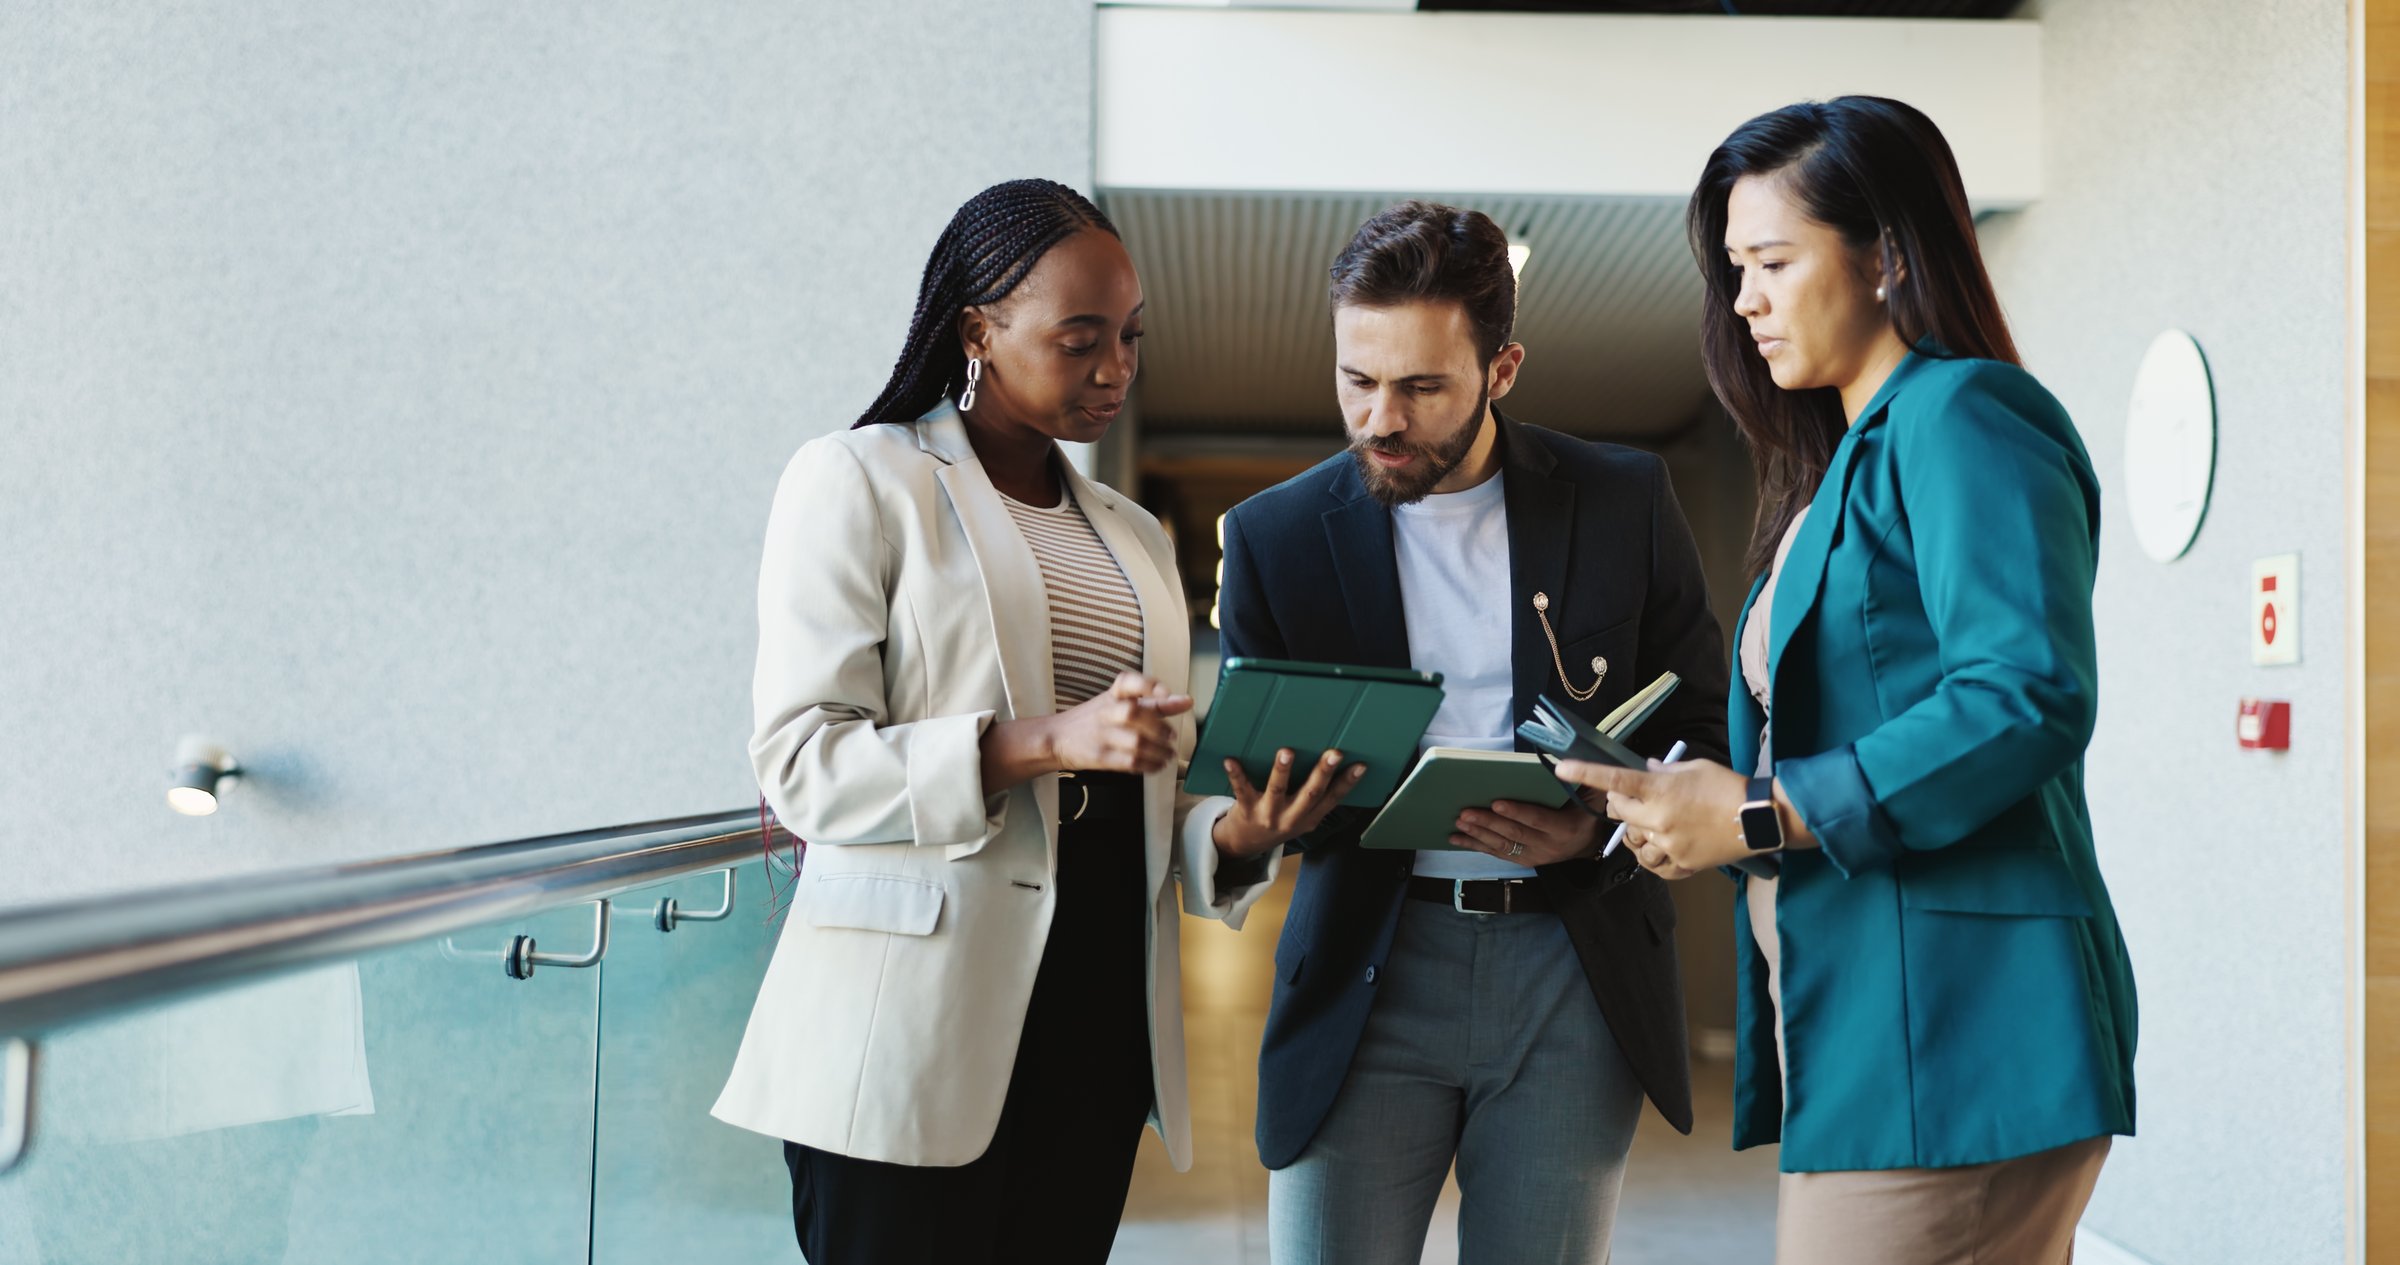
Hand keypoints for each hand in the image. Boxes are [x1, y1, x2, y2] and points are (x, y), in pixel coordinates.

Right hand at [1046, 673, 1192, 774]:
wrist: (1056, 738)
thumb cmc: (1093, 719)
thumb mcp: (1117, 703)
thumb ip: (1151, 703)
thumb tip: (1184, 701)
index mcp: (1112, 695)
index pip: (1128, 682)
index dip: (1148, 686)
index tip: (1165, 694)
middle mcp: (1106, 712)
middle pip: (1134, 713)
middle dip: (1159, 727)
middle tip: (1171, 736)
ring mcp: (1101, 735)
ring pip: (1135, 742)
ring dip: (1158, 751)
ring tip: (1168, 755)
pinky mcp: (1099, 757)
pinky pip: (1129, 762)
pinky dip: (1148, 765)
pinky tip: (1156, 765)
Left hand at [1211, 748, 1365, 858]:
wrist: (1245, 844)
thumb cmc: (1278, 822)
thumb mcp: (1302, 818)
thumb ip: (1315, 798)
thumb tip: (1335, 764)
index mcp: (1309, 818)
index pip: (1332, 799)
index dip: (1347, 783)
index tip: (1360, 765)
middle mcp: (1291, 817)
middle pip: (1310, 793)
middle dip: (1323, 773)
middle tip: (1334, 754)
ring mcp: (1268, 814)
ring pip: (1277, 790)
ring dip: (1283, 770)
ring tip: (1287, 752)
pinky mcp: (1246, 809)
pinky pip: (1242, 790)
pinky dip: (1236, 775)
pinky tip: (1231, 761)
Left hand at [1450, 794, 1603, 866]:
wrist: (1591, 843)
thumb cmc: (1588, 812)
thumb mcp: (1592, 794)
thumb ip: (1579, 781)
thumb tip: (1562, 763)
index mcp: (1564, 828)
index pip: (1536, 819)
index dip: (1516, 812)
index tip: (1495, 802)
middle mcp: (1549, 846)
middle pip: (1514, 833)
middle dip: (1487, 822)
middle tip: (1465, 812)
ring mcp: (1536, 856)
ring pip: (1503, 846)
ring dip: (1478, 835)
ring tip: (1459, 824)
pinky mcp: (1525, 860)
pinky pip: (1499, 854)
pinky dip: (1477, 846)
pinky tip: (1459, 839)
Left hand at [1552, 757, 1755, 880]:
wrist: (1758, 818)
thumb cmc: (1728, 786)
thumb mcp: (1694, 768)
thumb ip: (1663, 771)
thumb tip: (1644, 769)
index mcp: (1660, 791)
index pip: (1614, 781)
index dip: (1584, 773)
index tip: (1561, 768)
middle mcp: (1659, 820)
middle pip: (1619, 813)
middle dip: (1620, 804)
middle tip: (1633, 798)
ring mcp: (1669, 846)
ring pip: (1634, 842)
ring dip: (1637, 832)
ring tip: (1654, 823)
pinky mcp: (1682, 865)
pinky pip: (1653, 865)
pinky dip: (1652, 855)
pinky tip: (1662, 845)